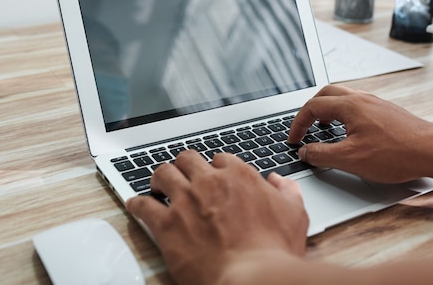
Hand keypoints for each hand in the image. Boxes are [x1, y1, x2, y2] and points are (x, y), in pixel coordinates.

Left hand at [126, 150, 308, 284]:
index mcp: (239, 176)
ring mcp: (185, 201)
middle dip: (184, 166)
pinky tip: (137, 205)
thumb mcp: (295, 215)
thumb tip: (279, 181)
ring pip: (163, 173)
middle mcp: (209, 182)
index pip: (220, 158)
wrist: (251, 278)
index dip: (215, 168)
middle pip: (188, 159)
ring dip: (159, 178)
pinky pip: (144, 205)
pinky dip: (138, 203)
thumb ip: (288, 192)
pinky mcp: (167, 225)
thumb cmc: (273, 251)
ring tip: (157, 185)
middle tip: (182, 175)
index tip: (213, 176)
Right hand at [288, 85, 432, 182]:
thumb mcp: (350, 159)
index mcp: (350, 106)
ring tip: (324, 130)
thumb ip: (321, 154)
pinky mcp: (387, 112)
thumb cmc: (397, 153)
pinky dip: (344, 115)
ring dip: (328, 111)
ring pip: (343, 98)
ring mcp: (376, 104)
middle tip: (304, 128)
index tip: (294, 139)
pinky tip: (350, 134)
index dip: (298, 123)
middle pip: (326, 94)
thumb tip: (305, 152)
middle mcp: (362, 99)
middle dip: (310, 110)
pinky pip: (358, 106)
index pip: (312, 106)